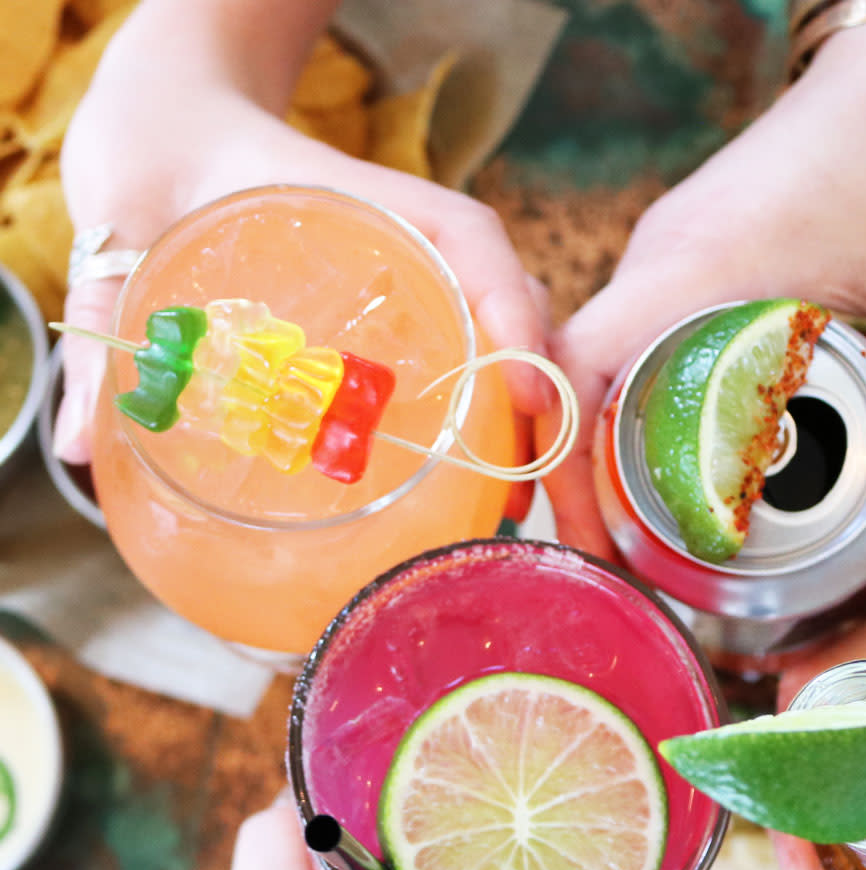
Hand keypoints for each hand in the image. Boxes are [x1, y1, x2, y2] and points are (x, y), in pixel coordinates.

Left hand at [55, 0, 550, 493]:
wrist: (175, 124)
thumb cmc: (163, 161)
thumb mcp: (130, 237)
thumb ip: (108, 327)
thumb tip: (75, 449)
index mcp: (365, 202)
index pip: (470, 240)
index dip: (510, 314)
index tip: (525, 393)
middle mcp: (409, 236)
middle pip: (513, 299)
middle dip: (537, 389)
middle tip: (515, 487)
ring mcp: (415, 268)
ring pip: (505, 325)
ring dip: (522, 405)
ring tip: (503, 494)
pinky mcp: (405, 297)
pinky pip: (473, 339)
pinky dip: (492, 397)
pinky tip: (469, 464)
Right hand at [548, 22, 865, 554]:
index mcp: (699, 262)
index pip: (577, 365)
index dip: (564, 458)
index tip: (587, 534)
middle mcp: (660, 258)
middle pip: (571, 379)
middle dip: (578, 475)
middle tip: (615, 558)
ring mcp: (665, 255)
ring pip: (598, 363)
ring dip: (605, 444)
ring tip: (640, 526)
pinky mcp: (685, 259)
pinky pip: (635, 342)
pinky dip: (636, 407)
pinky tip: (678, 457)